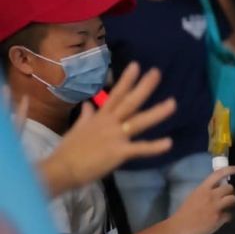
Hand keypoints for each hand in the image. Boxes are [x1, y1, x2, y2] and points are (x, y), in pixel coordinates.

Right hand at [47, 63, 176, 192]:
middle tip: (157, 72)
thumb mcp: (77, 128)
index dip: (126, 80)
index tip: (136, 65)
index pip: (116, 94)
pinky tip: (169, 143)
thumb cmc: (69, 150)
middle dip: (144, 87)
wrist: (61, 168)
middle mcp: (109, 123)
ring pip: (139, 121)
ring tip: (173, 103)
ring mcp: (115, 136)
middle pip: (129, 102)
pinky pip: (139, 149)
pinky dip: (154, 147)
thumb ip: (86, 116)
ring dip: (157, 113)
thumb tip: (88, 105)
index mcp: (100, 117)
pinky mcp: (118, 152)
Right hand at [168, 166, 234, 233]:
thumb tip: (216, 189)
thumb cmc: (185, 213)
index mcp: (202, 189)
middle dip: (230, 192)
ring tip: (227, 207)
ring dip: (232, 203)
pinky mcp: (219, 219)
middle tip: (227, 196)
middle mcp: (211, 196)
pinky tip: (223, 219)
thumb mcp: (193, 196)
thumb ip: (205, 192)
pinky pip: (230, 215)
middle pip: (230, 188)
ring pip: (233, 199)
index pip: (218, 174)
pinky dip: (228, 217)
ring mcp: (216, 207)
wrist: (180, 228)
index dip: (229, 170)